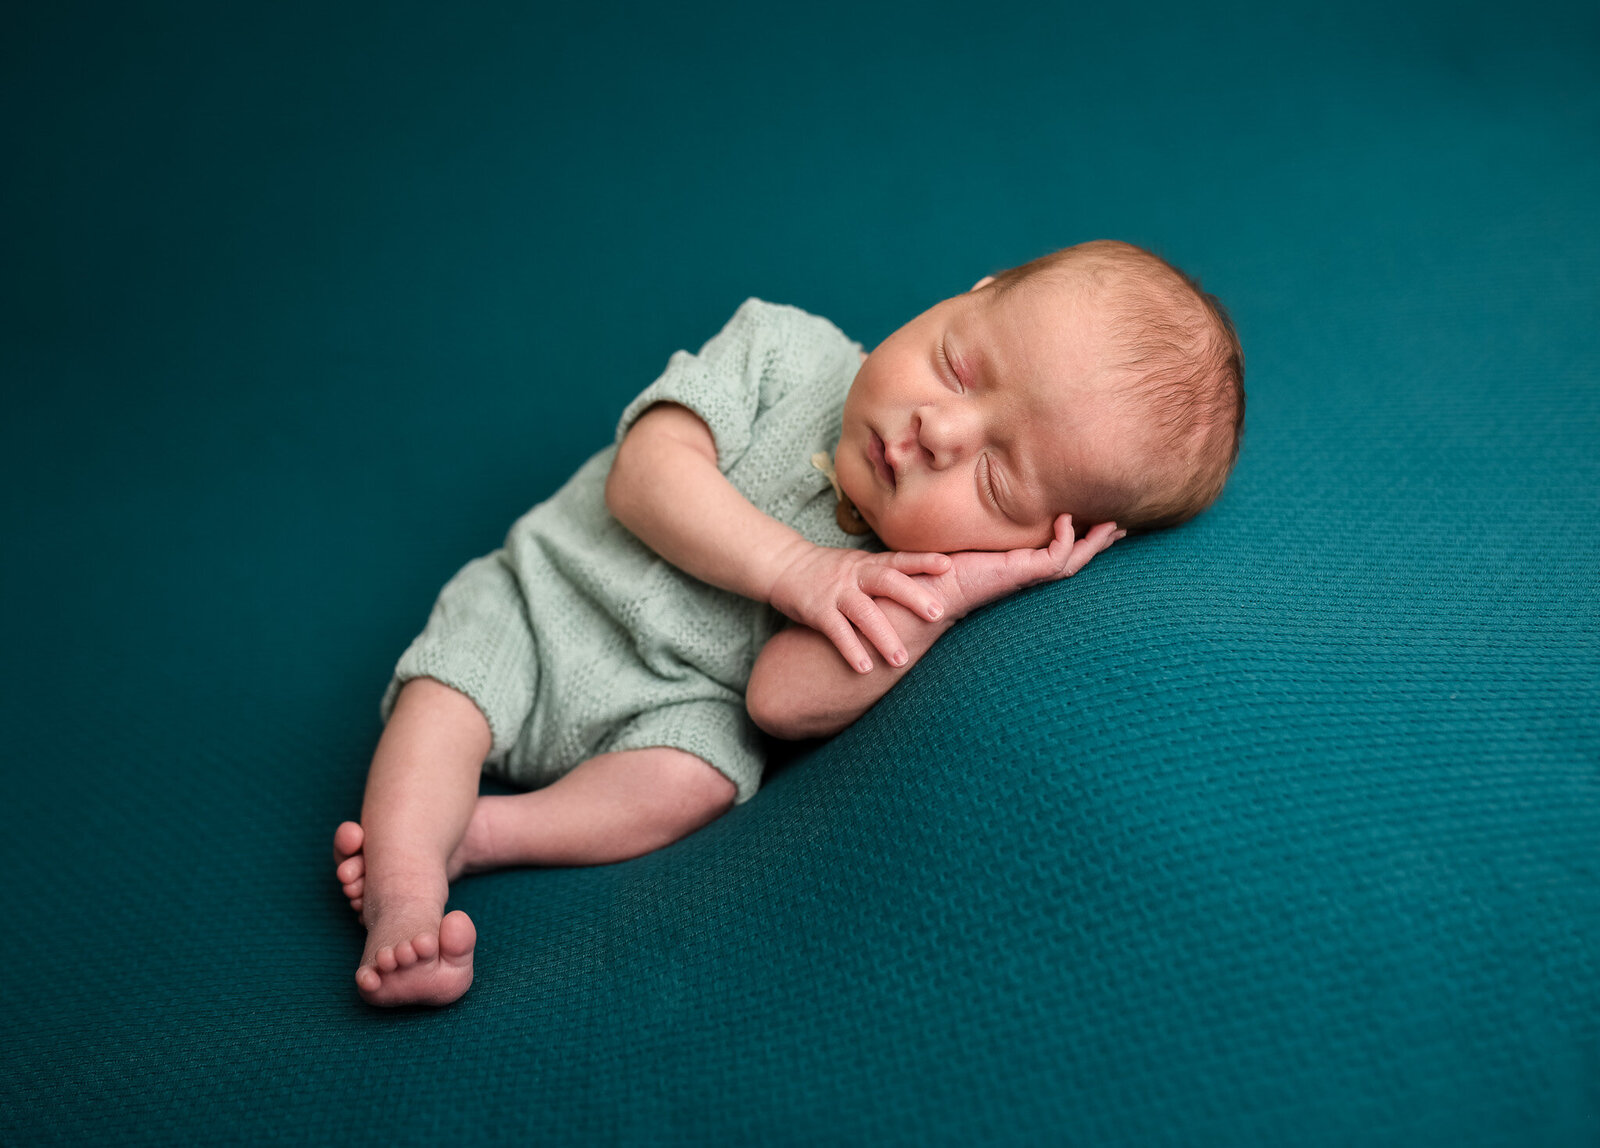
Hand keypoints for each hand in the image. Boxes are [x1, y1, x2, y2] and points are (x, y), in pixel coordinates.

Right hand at [768, 543, 952, 672]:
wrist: (784, 565)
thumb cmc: (831, 571)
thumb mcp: (861, 565)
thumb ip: (889, 576)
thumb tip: (931, 591)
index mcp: (870, 563)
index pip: (900, 559)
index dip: (923, 561)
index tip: (948, 565)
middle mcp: (855, 574)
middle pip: (887, 581)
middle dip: (913, 597)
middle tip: (938, 614)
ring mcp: (836, 591)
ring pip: (864, 612)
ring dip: (883, 637)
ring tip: (901, 660)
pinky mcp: (816, 610)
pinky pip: (836, 631)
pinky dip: (851, 649)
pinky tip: (865, 668)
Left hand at [932, 515, 1123, 619]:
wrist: (930, 588)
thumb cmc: (943, 565)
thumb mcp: (971, 536)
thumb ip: (983, 521)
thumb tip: (984, 492)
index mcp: (1020, 565)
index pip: (1060, 552)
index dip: (1081, 538)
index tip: (1097, 519)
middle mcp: (1028, 573)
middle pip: (1076, 559)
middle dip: (1099, 543)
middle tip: (1121, 526)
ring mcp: (1026, 575)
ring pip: (1072, 560)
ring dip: (1093, 543)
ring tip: (1112, 524)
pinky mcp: (1020, 573)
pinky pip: (1055, 557)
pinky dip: (1065, 539)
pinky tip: (1066, 519)